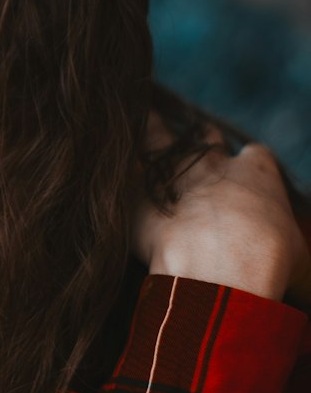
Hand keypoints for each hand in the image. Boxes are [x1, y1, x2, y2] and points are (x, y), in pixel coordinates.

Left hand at [131, 115, 310, 302]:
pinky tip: (101, 152)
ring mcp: (174, 176)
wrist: (222, 269)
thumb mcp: (300, 259)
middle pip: (204, 136)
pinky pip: (122, 169)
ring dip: (149, 128)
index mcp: (257, 172)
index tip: (243, 178)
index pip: (256, 156)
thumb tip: (298, 277)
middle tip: (191, 143)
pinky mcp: (139, 197)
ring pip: (157, 135)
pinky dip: (114, 164)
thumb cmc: (268, 264)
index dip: (248, 165)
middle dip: (198, 138)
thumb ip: (291, 252)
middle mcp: (214, 165)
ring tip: (139, 114)